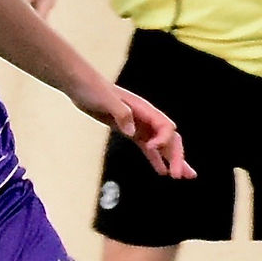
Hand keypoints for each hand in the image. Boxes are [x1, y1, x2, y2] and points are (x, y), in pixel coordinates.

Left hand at [77, 84, 195, 179]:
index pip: (165, 126)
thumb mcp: (105, 98)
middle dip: (176, 156)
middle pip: (169, 138)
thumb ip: (121, 113)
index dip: (163, 139)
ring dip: (172, 160)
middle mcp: (146, 117)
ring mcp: (138, 124)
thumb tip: (132, 132)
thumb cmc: (92, 87)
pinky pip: (147, 147)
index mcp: (144, 109)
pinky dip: (155, 159)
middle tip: (179, 176)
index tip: (151, 148)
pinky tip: (161, 171)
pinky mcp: (129, 130)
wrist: (80, 83)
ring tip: (181, 177)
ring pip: (161, 145)